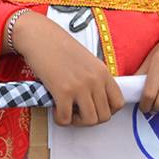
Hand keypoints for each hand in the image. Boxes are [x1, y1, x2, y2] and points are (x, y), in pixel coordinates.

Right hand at [10, 10, 122, 126]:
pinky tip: (55, 107)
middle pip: (105, 116)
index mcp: (103, 72)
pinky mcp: (63, 91)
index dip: (107, 111)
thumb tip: (94, 101)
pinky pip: (66, 119)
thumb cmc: (59, 46)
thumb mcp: (86, 61)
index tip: (94, 109)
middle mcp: (95, 80)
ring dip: (77, 121)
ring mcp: (80, 86)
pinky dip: (60, 119)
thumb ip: (94, 79)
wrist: (40, 36)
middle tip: (77, 111)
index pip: (118, 103)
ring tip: (67, 110)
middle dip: (90, 119)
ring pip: (90, 121)